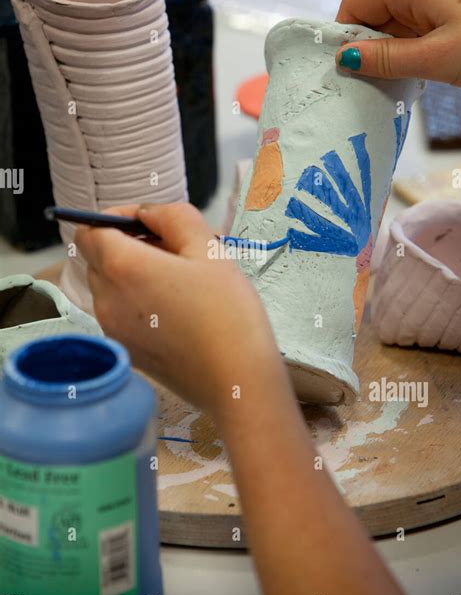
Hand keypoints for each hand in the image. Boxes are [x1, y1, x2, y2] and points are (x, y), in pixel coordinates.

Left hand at [75, 203, 282, 413]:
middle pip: (98, 257)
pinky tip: (177, 308)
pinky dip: (137, 301)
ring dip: (134, 273)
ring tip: (180, 280)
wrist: (236, 381)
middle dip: (127, 244)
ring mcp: (113, 329)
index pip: (89, 230)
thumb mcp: (208, 248)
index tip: (148, 222)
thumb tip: (148, 213)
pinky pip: (119, 313)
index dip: (114, 218)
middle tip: (173, 249)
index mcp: (123, 268)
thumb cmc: (228, 314)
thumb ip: (172, 217)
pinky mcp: (126, 350)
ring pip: (109, 286)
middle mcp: (107, 299)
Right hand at [335, 0, 460, 87]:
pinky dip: (408, 53)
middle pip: (373, 15)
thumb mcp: (436, 56)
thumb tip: (345, 57)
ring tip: (392, 83)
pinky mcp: (450, 14)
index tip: (343, 70)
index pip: (356, 3)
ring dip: (388, 55)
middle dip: (366, 49)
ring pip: (393, 27)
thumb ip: (388, 58)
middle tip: (367, 84)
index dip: (344, 35)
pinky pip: (414, 32)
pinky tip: (414, 74)